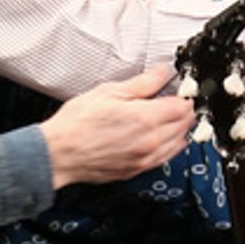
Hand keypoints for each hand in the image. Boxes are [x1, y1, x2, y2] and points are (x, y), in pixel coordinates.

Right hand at [41, 64, 194, 187]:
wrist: (58, 154)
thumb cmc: (77, 124)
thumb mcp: (109, 92)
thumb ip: (142, 83)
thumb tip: (162, 73)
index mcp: (145, 119)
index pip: (183, 106)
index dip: (185, 95)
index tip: (182, 88)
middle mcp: (150, 142)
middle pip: (184, 125)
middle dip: (185, 110)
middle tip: (178, 99)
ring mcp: (145, 159)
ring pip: (178, 144)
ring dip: (180, 129)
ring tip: (171, 117)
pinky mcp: (137, 170)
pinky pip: (165, 158)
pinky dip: (170, 146)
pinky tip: (164, 138)